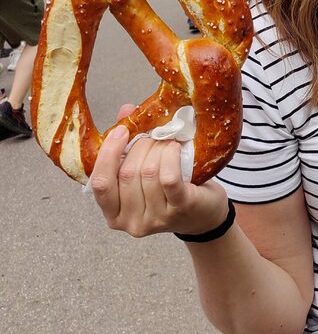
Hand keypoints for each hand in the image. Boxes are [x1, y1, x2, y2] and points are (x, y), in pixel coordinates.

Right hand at [90, 106, 228, 237]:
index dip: (108, 154)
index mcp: (113, 214)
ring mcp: (155, 219)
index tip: (121, 131)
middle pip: (127, 173)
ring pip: (149, 173)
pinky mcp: (180, 209)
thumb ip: (128, 144)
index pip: (100, 183)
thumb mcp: (142, 173)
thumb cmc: (169, 192)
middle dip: (141, 147)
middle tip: (154, 136)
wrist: (203, 215)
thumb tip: (126, 111)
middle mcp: (131, 222)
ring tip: (167, 142)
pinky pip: (169, 177)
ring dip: (159, 149)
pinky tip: (176, 149)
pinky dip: (171, 156)